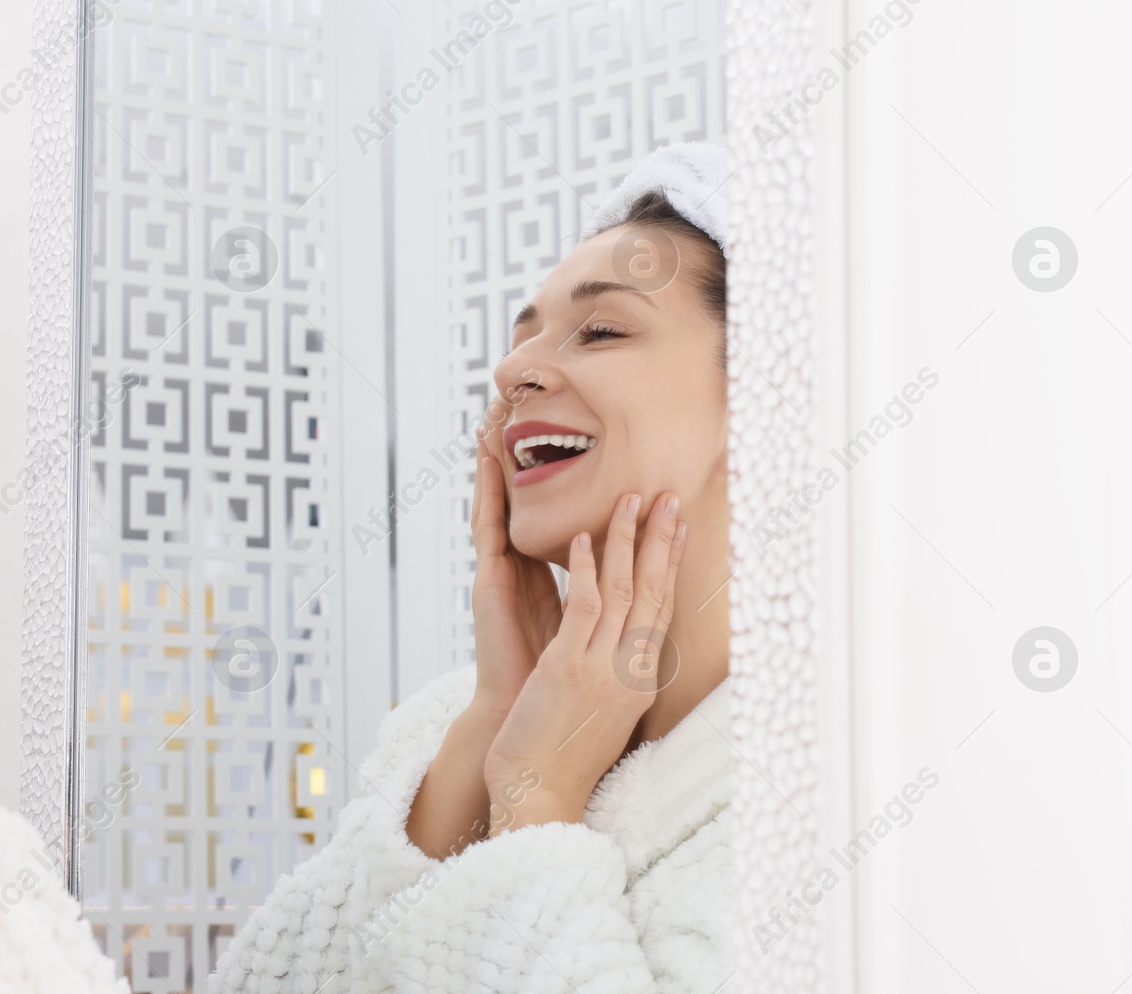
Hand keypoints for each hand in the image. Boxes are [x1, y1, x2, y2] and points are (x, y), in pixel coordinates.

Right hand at [403, 409, 565, 860]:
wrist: (529, 728)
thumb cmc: (563, 689)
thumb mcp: (597, 631)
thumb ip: (610, 602)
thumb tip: (645, 579)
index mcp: (553, 579)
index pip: (562, 515)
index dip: (564, 474)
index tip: (566, 432)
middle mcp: (526, 569)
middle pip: (527, 499)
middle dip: (524, 453)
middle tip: (521, 402)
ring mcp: (504, 573)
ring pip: (504, 501)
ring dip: (498, 456)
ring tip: (495, 410)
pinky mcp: (489, 581)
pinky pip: (488, 524)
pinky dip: (486, 487)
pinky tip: (486, 453)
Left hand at [483, 490, 686, 831]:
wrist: (540, 798)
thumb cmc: (562, 760)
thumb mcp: (603, 716)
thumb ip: (614, 679)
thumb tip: (624, 653)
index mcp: (640, 683)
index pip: (663, 611)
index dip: (671, 565)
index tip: (679, 528)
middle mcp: (631, 672)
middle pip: (654, 593)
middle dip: (662, 541)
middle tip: (670, 497)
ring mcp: (602, 669)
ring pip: (624, 591)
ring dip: (627, 540)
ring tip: (631, 499)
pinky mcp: (567, 668)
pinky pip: (584, 607)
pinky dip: (587, 569)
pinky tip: (583, 539)